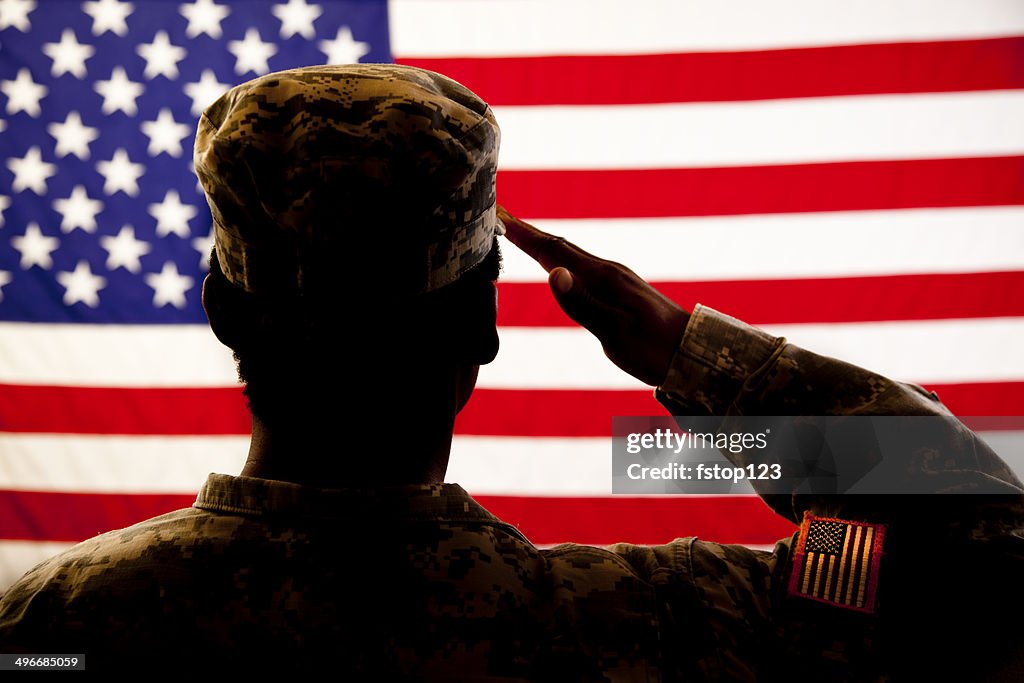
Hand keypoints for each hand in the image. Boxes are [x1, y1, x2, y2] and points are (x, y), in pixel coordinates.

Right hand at [498, 205, 689, 386]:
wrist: (694, 352)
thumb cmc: (653, 348)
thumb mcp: (614, 332)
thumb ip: (582, 303)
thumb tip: (552, 273)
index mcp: (602, 278)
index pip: (554, 251)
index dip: (525, 235)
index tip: (499, 217)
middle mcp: (607, 271)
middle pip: (560, 246)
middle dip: (529, 233)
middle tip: (500, 218)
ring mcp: (614, 278)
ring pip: (570, 255)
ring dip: (543, 243)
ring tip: (520, 235)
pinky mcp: (619, 289)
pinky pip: (580, 265)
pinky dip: (559, 258)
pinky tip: (556, 264)